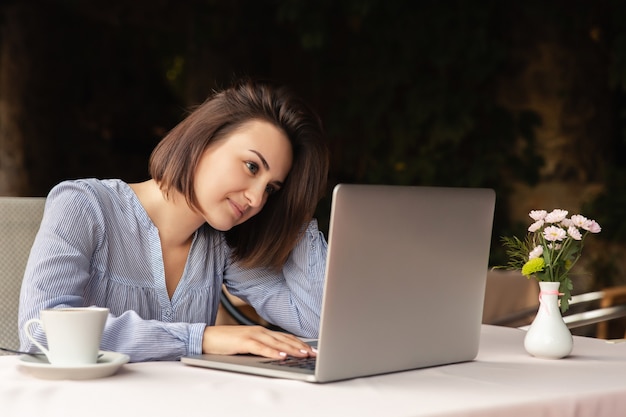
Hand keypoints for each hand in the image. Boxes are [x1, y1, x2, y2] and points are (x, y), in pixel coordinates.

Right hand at [202, 325, 316, 358]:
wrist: (207, 337)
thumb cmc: (227, 342)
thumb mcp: (249, 344)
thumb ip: (263, 347)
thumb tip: (279, 355)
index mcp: (262, 331)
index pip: (285, 337)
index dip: (300, 343)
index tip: (312, 350)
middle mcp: (260, 331)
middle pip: (284, 339)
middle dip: (301, 347)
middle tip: (313, 354)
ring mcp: (252, 335)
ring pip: (276, 342)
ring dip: (291, 349)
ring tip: (303, 354)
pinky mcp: (243, 342)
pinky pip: (261, 347)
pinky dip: (273, 351)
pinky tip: (282, 355)